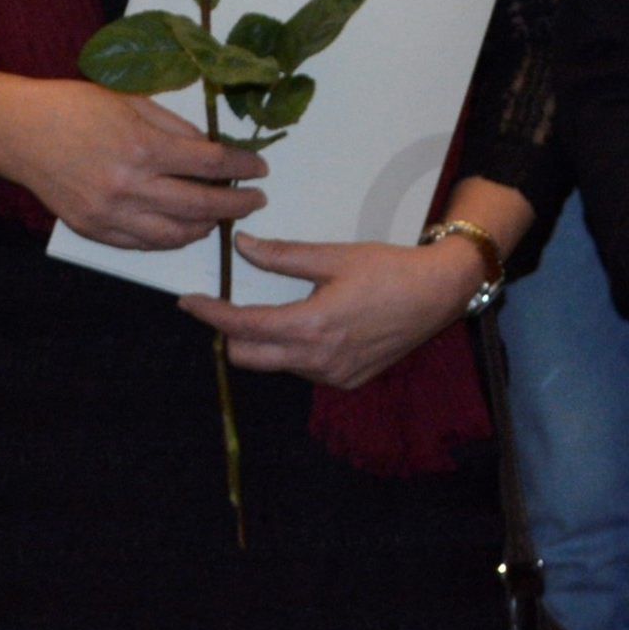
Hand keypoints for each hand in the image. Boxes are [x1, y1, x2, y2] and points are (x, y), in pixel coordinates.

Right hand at [0, 69, 266, 249]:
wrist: (19, 132)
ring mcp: (109, 214)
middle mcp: (128, 187)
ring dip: (205, 228)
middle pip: (199, 205)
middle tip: (255, 199)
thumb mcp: (133, 101)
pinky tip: (184, 228)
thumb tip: (211, 152)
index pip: (210, 164)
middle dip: (235, 204)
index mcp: (142, 147)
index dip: (242, 167)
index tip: (260, 168)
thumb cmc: (76, 106)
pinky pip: (142, 244)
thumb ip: (176, 129)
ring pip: (174, 235)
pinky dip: (170, 239)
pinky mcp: (93, 230)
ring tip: (221, 216)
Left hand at [188, 235, 480, 388]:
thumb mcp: (334, 256)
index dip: (211, 314)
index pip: (243, 327)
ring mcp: (333, 377)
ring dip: (269, 341)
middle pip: (248, 357)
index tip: (189, 302)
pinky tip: (318, 326)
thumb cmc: (388, 268)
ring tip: (287, 309)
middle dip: (232, 334)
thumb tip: (243, 246)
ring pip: (277, 364)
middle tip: (232, 306)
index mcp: (310, 326)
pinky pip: (304, 370)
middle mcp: (317, 361)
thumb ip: (284, 256)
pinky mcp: (347, 383)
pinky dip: (297, 350)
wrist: (439, 294)